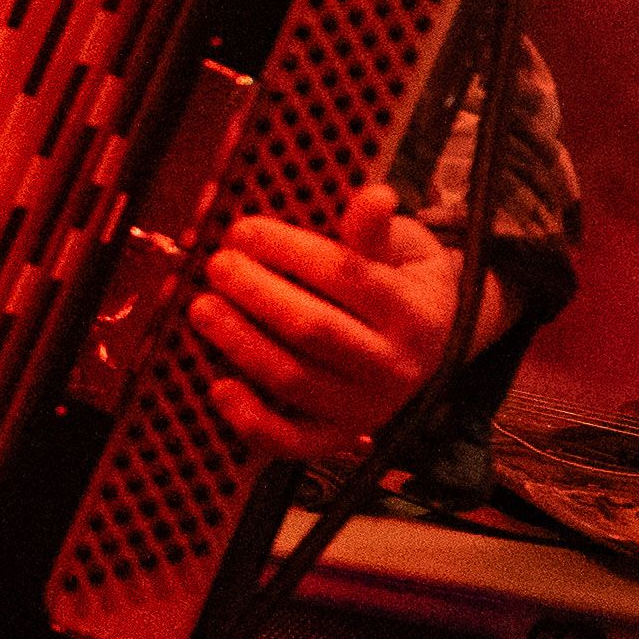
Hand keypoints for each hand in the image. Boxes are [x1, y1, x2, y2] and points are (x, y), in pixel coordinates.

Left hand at [194, 178, 475, 466]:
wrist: (435, 345)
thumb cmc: (404, 285)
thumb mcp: (405, 251)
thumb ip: (376, 231)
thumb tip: (375, 196)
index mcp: (415, 313)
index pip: (346, 276)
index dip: (289, 249)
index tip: (243, 230)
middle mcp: (395, 366)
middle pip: (313, 329)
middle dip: (256, 293)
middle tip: (218, 265)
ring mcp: (367, 408)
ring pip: (293, 379)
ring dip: (240, 343)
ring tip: (203, 307)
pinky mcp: (338, 438)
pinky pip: (291, 441)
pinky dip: (251, 421)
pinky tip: (218, 386)